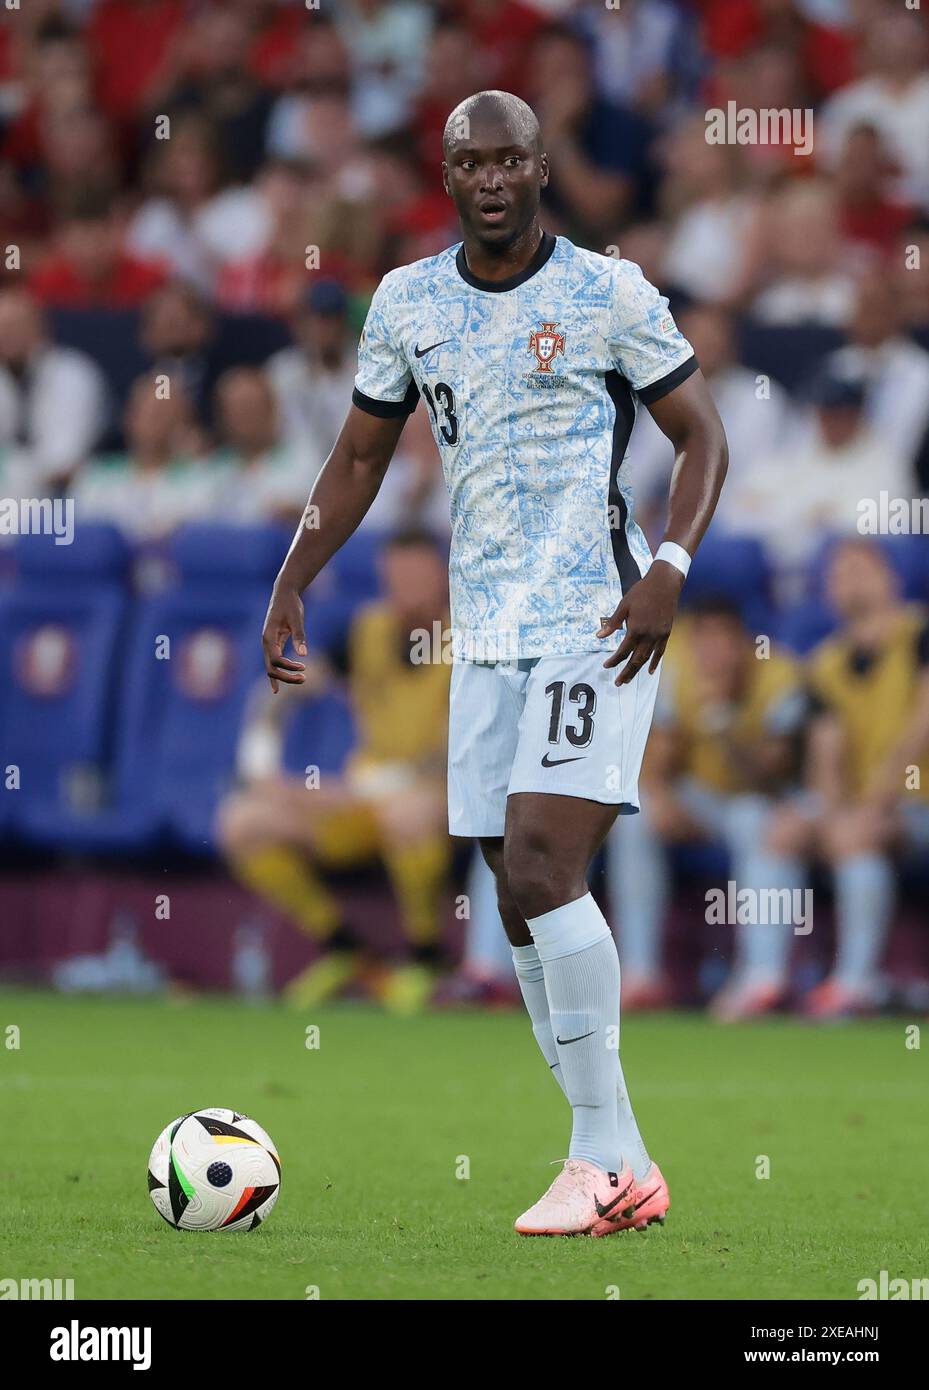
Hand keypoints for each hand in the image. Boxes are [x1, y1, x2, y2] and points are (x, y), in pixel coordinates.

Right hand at [262, 584, 306, 691]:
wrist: (284, 593)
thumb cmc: (291, 604)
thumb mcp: (297, 618)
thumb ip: (299, 636)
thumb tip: (303, 655)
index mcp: (268, 637)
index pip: (275, 659)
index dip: (288, 666)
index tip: (304, 667)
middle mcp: (266, 643)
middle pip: (270, 668)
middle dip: (285, 677)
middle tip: (304, 679)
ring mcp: (269, 644)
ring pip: (271, 667)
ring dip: (284, 677)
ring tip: (302, 680)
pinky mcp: (275, 643)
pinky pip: (274, 662)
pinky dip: (277, 674)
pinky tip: (278, 687)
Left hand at [599, 560, 683, 685]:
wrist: (664, 584)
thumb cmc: (641, 592)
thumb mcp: (623, 605)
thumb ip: (612, 623)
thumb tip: (599, 636)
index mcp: (636, 629)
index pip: (623, 651)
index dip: (614, 660)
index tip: (606, 666)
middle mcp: (648, 635)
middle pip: (635, 659)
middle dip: (626, 672)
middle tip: (617, 683)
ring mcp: (659, 635)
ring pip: (647, 658)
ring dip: (637, 670)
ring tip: (629, 679)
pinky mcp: (666, 633)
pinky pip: (660, 651)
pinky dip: (654, 662)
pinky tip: (649, 671)